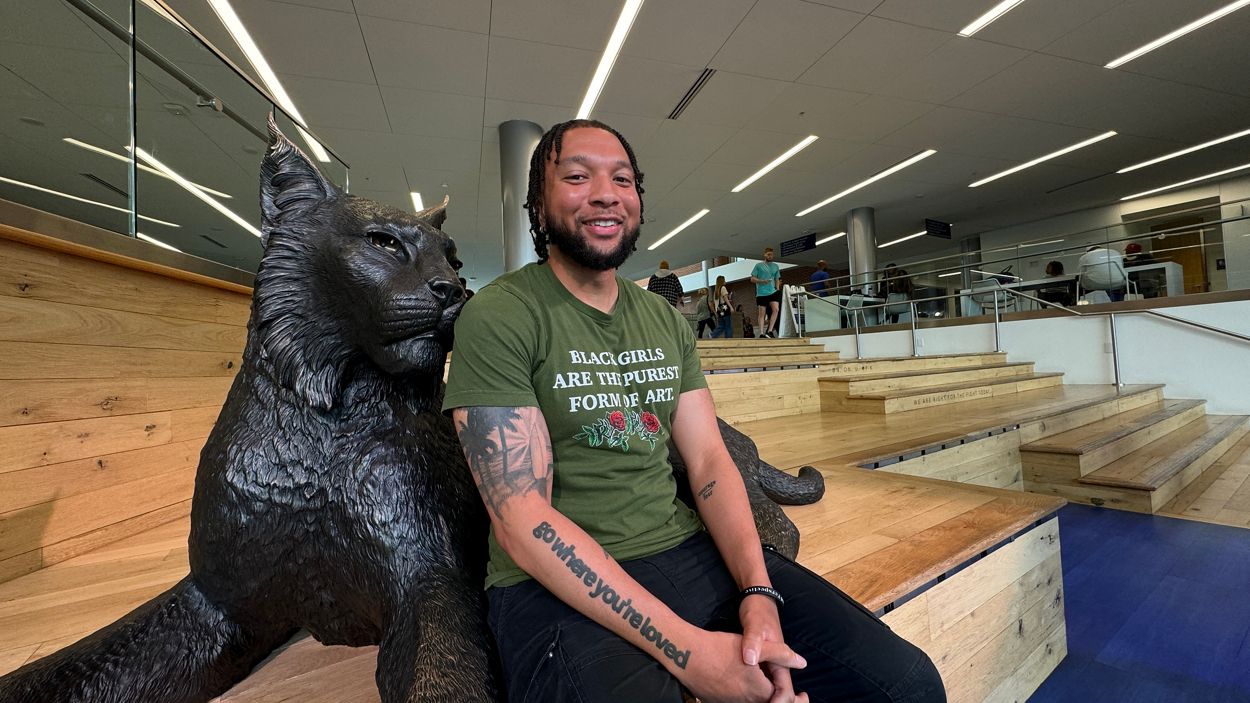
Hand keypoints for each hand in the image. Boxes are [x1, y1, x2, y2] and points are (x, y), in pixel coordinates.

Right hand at [679, 630, 803, 702]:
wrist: (685, 654)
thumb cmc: (719, 648)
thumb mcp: (753, 646)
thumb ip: (779, 654)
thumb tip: (802, 662)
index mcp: (758, 691)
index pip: (783, 696)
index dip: (790, 690)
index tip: (795, 684)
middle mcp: (745, 702)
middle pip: (769, 702)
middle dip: (781, 697)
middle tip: (794, 694)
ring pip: (753, 702)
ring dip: (763, 695)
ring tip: (768, 683)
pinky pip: (737, 701)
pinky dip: (747, 696)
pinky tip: (743, 683)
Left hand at [740, 597, 807, 702]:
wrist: (757, 597)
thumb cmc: (757, 611)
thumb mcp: (754, 626)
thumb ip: (753, 643)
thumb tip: (750, 661)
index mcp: (779, 659)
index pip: (784, 689)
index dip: (777, 701)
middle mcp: (776, 664)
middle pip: (778, 692)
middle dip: (770, 701)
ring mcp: (768, 662)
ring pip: (769, 687)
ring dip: (762, 696)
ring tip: (739, 700)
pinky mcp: (759, 660)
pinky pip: (760, 679)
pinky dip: (755, 687)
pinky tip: (738, 689)